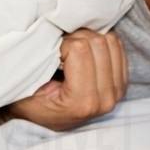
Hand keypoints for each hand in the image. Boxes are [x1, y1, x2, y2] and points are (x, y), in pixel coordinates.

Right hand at [5, 29, 127, 131]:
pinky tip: (87, 54)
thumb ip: (42, 61)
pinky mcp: (122, 85)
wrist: (40, 119)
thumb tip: (54, 30)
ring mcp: (117, 93)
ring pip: (111, 41)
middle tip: (62, 47)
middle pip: (99, 42)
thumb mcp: (27, 84)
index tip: (52, 51)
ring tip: (73, 51)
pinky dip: (102, 44)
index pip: (80, 48)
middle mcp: (105, 99)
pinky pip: (119, 48)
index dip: (63, 42)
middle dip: (77, 37)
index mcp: (81, 102)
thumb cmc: (28, 100)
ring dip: (90, 38)